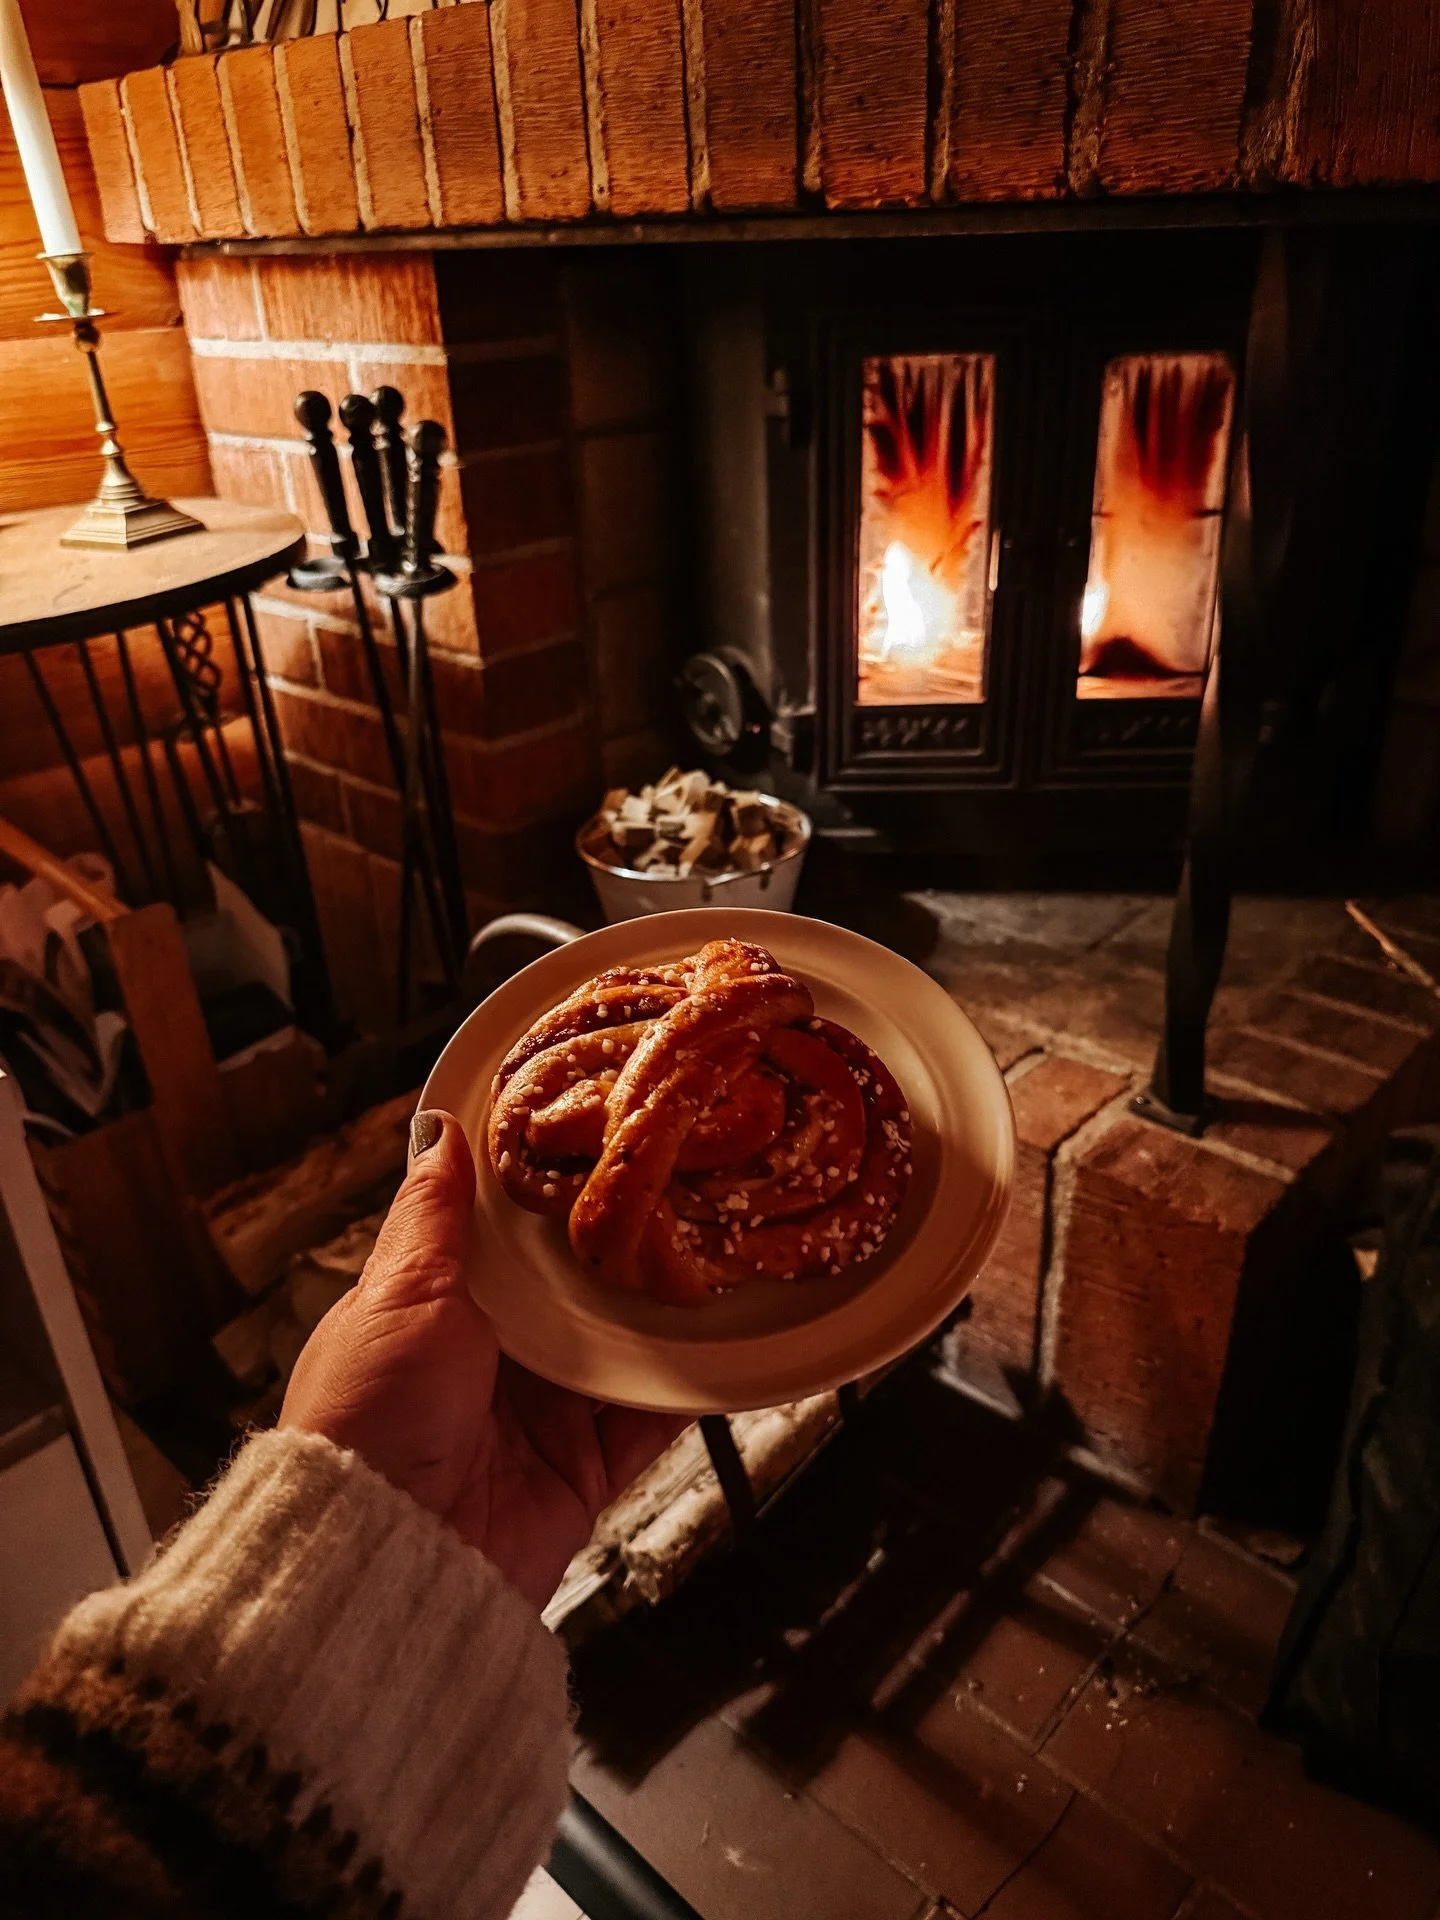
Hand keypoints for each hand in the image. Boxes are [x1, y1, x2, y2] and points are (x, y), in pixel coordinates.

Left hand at [280, 1109, 688, 1608]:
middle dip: (623, 1246)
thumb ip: (433, 1214)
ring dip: (666, 1309)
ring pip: (624, 1345)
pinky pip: (654, 1418)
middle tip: (683, 1183)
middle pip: (576, 1288)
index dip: (553, 1191)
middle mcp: (493, 1358)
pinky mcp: (586, 1469)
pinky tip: (731, 1341)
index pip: (508, 1236)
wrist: (388, 1554)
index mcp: (438, 1308)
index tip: (602, 1137)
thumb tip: (439, 1129)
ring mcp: (543, 1414)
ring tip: (721, 1248)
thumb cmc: (371, 1416)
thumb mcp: (399, 1293)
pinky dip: (694, 1385)